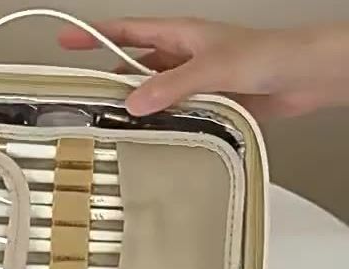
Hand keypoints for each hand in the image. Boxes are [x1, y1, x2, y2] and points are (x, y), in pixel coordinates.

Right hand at [59, 18, 348, 117]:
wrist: (303, 78)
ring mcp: (190, 82)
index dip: (94, 34)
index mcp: (179, 35)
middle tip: (82, 99)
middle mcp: (180, 57)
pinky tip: (147, 138)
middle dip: (107, 79)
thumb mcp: (214, 67)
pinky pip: (170, 114)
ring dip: (133, 107)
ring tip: (109, 124)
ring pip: (149, 94)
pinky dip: (157, 124)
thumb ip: (173, 84)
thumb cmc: (268, 55)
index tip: (65, 40)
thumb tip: (134, 103)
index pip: (126, 31)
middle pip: (132, 66)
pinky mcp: (202, 104)